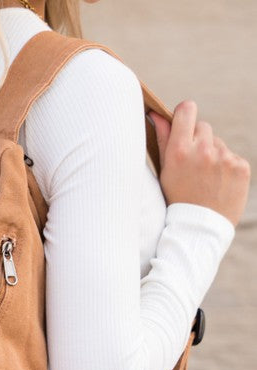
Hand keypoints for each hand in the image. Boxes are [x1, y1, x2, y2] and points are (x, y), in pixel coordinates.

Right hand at [149, 101, 250, 227]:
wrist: (200, 230)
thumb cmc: (177, 200)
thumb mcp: (165, 172)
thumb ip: (163, 140)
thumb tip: (157, 115)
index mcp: (180, 150)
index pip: (187, 110)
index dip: (184, 115)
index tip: (183, 125)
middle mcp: (203, 151)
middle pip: (203, 127)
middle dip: (198, 141)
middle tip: (193, 166)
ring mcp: (224, 158)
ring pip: (218, 144)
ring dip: (213, 156)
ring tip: (206, 180)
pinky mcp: (241, 167)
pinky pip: (232, 157)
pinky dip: (226, 168)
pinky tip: (218, 185)